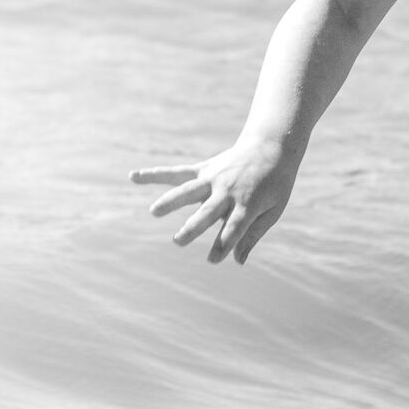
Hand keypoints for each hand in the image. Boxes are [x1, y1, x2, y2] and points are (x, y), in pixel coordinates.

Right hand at [130, 140, 297, 264]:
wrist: (272, 147)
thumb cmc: (275, 185)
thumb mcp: (273, 210)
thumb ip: (253, 234)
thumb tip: (238, 261)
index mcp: (248, 203)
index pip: (234, 228)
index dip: (224, 244)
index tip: (213, 260)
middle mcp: (227, 191)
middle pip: (207, 211)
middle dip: (193, 227)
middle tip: (178, 242)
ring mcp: (214, 178)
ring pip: (188, 190)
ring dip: (170, 201)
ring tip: (153, 212)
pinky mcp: (204, 170)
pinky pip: (177, 173)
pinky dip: (155, 175)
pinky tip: (133, 177)